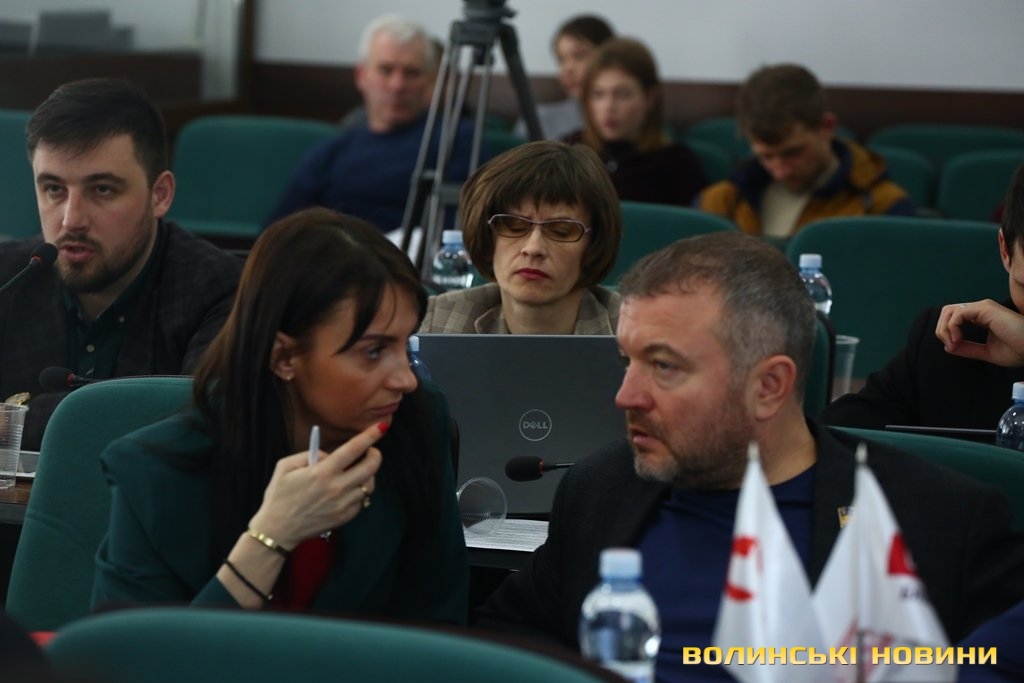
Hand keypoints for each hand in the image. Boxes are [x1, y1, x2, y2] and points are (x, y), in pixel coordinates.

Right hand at [248, 422, 385, 548]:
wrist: (277, 530)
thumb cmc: (279, 496)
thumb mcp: (285, 466)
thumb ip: (310, 454)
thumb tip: (330, 455)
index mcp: (322, 472)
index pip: (354, 449)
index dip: (370, 436)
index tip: (381, 427)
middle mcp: (337, 488)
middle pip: (371, 467)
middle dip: (375, 454)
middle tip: (370, 451)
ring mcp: (343, 504)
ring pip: (369, 485)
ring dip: (368, 475)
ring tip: (356, 472)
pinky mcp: (345, 517)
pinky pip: (361, 500)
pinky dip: (359, 492)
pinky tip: (347, 489)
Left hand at [935, 299, 1023, 366]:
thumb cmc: (1018, 350)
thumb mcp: (986, 352)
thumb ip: (968, 349)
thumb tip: (947, 347)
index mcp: (981, 317)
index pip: (953, 318)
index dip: (946, 333)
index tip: (953, 348)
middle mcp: (981, 310)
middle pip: (947, 312)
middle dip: (942, 329)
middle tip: (951, 346)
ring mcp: (983, 308)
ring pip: (949, 311)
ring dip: (945, 329)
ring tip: (954, 343)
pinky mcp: (986, 309)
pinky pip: (958, 314)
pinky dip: (952, 328)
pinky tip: (959, 340)